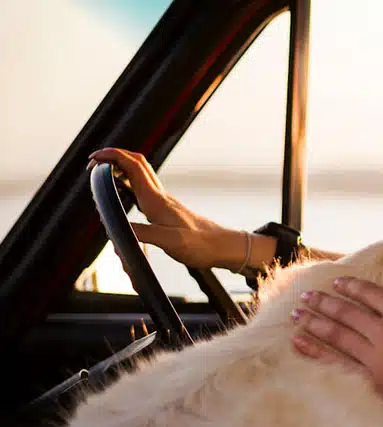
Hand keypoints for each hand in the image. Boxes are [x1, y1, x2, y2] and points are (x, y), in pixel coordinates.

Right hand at [87, 148, 238, 268]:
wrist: (222, 247)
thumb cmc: (200, 245)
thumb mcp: (170, 242)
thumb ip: (144, 234)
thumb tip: (119, 229)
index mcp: (156, 200)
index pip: (133, 167)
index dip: (112, 157)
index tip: (93, 158)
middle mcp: (159, 196)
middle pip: (136, 163)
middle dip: (113, 157)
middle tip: (93, 164)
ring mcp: (163, 202)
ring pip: (140, 174)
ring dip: (121, 168)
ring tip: (103, 174)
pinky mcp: (166, 210)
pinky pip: (144, 188)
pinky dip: (129, 182)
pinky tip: (125, 193)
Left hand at [290, 256, 382, 426]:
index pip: (370, 293)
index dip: (351, 286)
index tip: (337, 283)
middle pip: (347, 312)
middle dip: (324, 302)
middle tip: (305, 296)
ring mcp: (378, 358)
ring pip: (338, 336)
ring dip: (315, 322)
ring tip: (296, 315)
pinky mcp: (375, 381)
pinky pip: (339, 364)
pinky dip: (317, 352)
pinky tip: (300, 343)